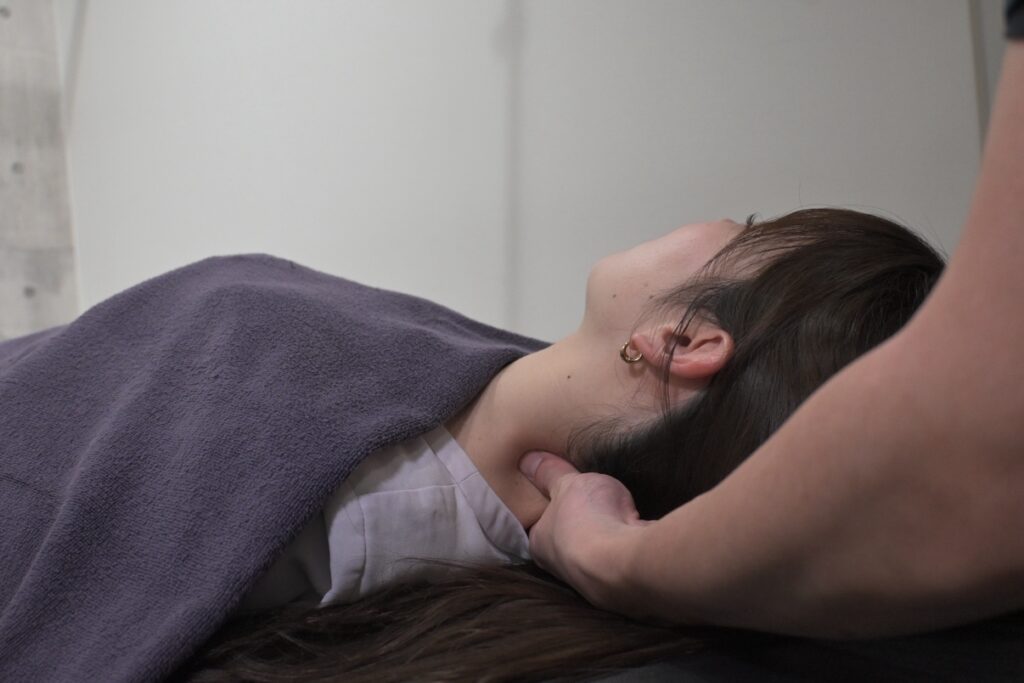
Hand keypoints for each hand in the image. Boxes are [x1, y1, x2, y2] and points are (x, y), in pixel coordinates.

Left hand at [519, 450, 650, 614]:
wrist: (625, 559)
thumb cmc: (587, 519)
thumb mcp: (567, 483)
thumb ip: (550, 473)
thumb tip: (527, 460)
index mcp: (540, 545)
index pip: (540, 526)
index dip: (552, 508)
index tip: (564, 494)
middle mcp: (562, 569)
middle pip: (568, 541)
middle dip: (581, 524)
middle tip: (594, 501)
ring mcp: (592, 582)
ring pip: (597, 553)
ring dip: (607, 536)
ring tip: (618, 516)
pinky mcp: (621, 585)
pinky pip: (622, 559)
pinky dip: (628, 546)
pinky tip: (635, 533)